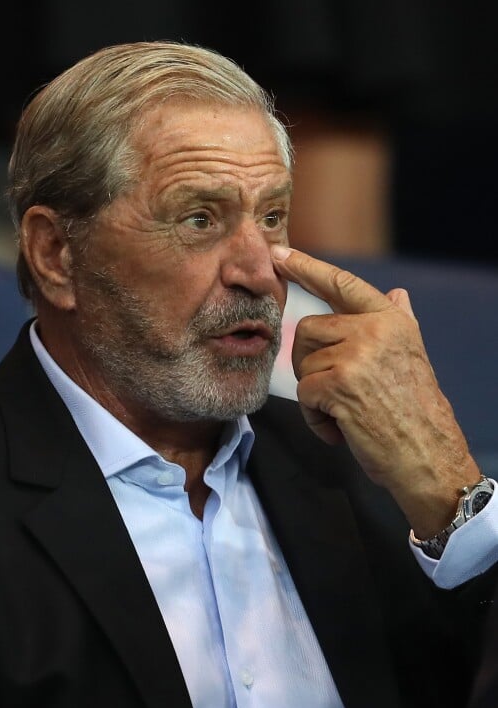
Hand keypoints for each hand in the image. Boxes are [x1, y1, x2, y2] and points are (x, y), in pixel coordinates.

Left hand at [271, 246, 480, 537]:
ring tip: (344, 411)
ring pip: (303, 363)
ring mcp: (356, 354)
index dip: (307, 266)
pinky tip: (340, 428)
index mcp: (391, 319)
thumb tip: (397, 294)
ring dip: (315, 393)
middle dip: (311, 362)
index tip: (280, 253)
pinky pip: (304, 393)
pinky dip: (315, 417)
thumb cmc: (416, 410)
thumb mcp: (411, 356)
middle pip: (308, 329)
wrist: (427, 454)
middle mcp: (374, 329)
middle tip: (336, 390)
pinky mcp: (339, 382)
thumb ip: (396, 323)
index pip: (341, 284)